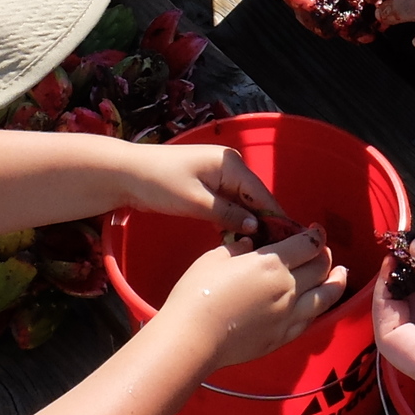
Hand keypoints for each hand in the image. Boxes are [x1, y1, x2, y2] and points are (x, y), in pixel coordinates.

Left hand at [117, 144, 290, 237]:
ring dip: (247, 223)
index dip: (275, 217)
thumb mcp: (196, 202)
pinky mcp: (206, 185)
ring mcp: (217, 175)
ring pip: (241, 202)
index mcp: (230, 164)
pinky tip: (237, 238)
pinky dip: (232, 219)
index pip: (261, 193)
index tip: (289, 240)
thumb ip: (228, 214)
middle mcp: (229, 165)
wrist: (126, 174)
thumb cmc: (159, 183)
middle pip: (254, 198)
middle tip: (273, 251)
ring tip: (258, 249)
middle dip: (263, 222)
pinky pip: (227, 203)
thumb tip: (256, 226)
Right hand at [161, 229, 348, 371]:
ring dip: (336, 281)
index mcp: (272, 263)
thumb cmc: (198, 293)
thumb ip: (239, 247)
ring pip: (326, 296)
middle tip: (322, 250)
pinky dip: (320, 307)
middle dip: (325, 255)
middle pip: (322, 267)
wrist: (193, 338)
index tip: (315, 230)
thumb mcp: (216, 257)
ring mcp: (289, 315)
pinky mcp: (284, 337)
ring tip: (341, 274)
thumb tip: (251, 243)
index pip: (308, 244)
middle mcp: (288, 288)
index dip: (316, 234)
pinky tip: (319, 303)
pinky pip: (311, 319)